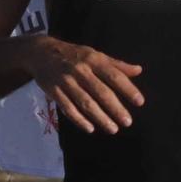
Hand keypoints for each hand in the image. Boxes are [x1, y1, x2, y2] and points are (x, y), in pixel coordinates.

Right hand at [27, 36, 143, 133]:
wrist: (40, 52)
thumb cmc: (75, 55)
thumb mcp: (95, 54)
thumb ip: (117, 65)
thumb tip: (139, 70)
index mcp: (94, 60)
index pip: (114, 76)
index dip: (128, 89)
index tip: (140, 102)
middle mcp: (80, 71)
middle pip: (100, 92)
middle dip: (115, 108)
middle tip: (127, 122)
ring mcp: (66, 81)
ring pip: (85, 102)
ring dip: (100, 117)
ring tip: (113, 129)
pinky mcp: (53, 91)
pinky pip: (67, 108)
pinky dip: (79, 119)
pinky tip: (90, 129)